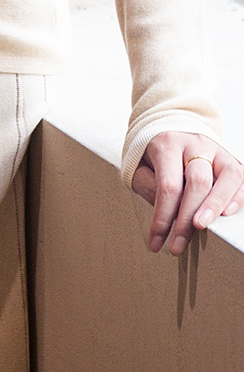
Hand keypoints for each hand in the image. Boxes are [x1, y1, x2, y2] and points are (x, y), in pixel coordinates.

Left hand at [132, 132, 243, 255]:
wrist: (169, 129)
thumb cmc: (152, 155)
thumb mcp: (137, 168)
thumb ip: (148, 187)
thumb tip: (166, 212)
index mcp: (168, 145)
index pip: (168, 185)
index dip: (163, 218)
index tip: (156, 242)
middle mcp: (195, 144)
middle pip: (198, 181)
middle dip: (189, 216)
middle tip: (178, 243)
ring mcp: (217, 149)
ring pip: (228, 174)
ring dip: (216, 205)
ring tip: (204, 227)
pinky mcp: (230, 157)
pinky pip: (242, 175)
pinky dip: (238, 196)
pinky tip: (227, 214)